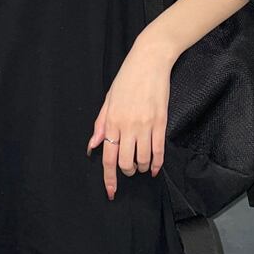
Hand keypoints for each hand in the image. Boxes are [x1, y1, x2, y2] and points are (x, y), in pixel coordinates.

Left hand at [86, 41, 172, 200]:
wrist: (149, 60)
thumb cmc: (127, 78)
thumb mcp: (108, 99)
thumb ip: (100, 124)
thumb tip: (92, 146)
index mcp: (112, 120)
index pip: (108, 157)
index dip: (109, 178)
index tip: (111, 192)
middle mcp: (127, 125)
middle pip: (125, 162)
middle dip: (127, 171)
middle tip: (129, 168)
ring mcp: (145, 124)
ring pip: (143, 160)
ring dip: (142, 168)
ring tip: (141, 165)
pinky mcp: (160, 122)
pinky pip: (158, 151)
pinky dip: (157, 164)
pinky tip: (155, 167)